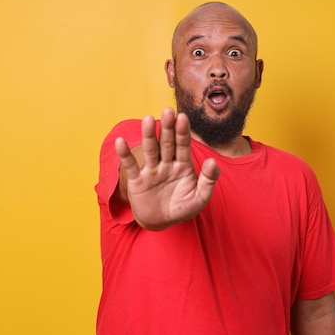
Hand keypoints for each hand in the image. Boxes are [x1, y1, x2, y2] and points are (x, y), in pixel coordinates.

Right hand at [115, 108, 219, 230]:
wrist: (162, 223)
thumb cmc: (182, 208)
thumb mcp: (200, 197)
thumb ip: (208, 180)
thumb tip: (214, 162)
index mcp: (183, 165)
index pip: (183, 145)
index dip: (183, 132)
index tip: (183, 117)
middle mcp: (167, 164)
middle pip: (167, 143)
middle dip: (167, 128)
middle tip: (168, 110)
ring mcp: (151, 171)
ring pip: (150, 150)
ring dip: (149, 135)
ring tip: (148, 119)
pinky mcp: (137, 181)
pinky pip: (131, 166)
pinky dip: (125, 155)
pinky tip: (120, 142)